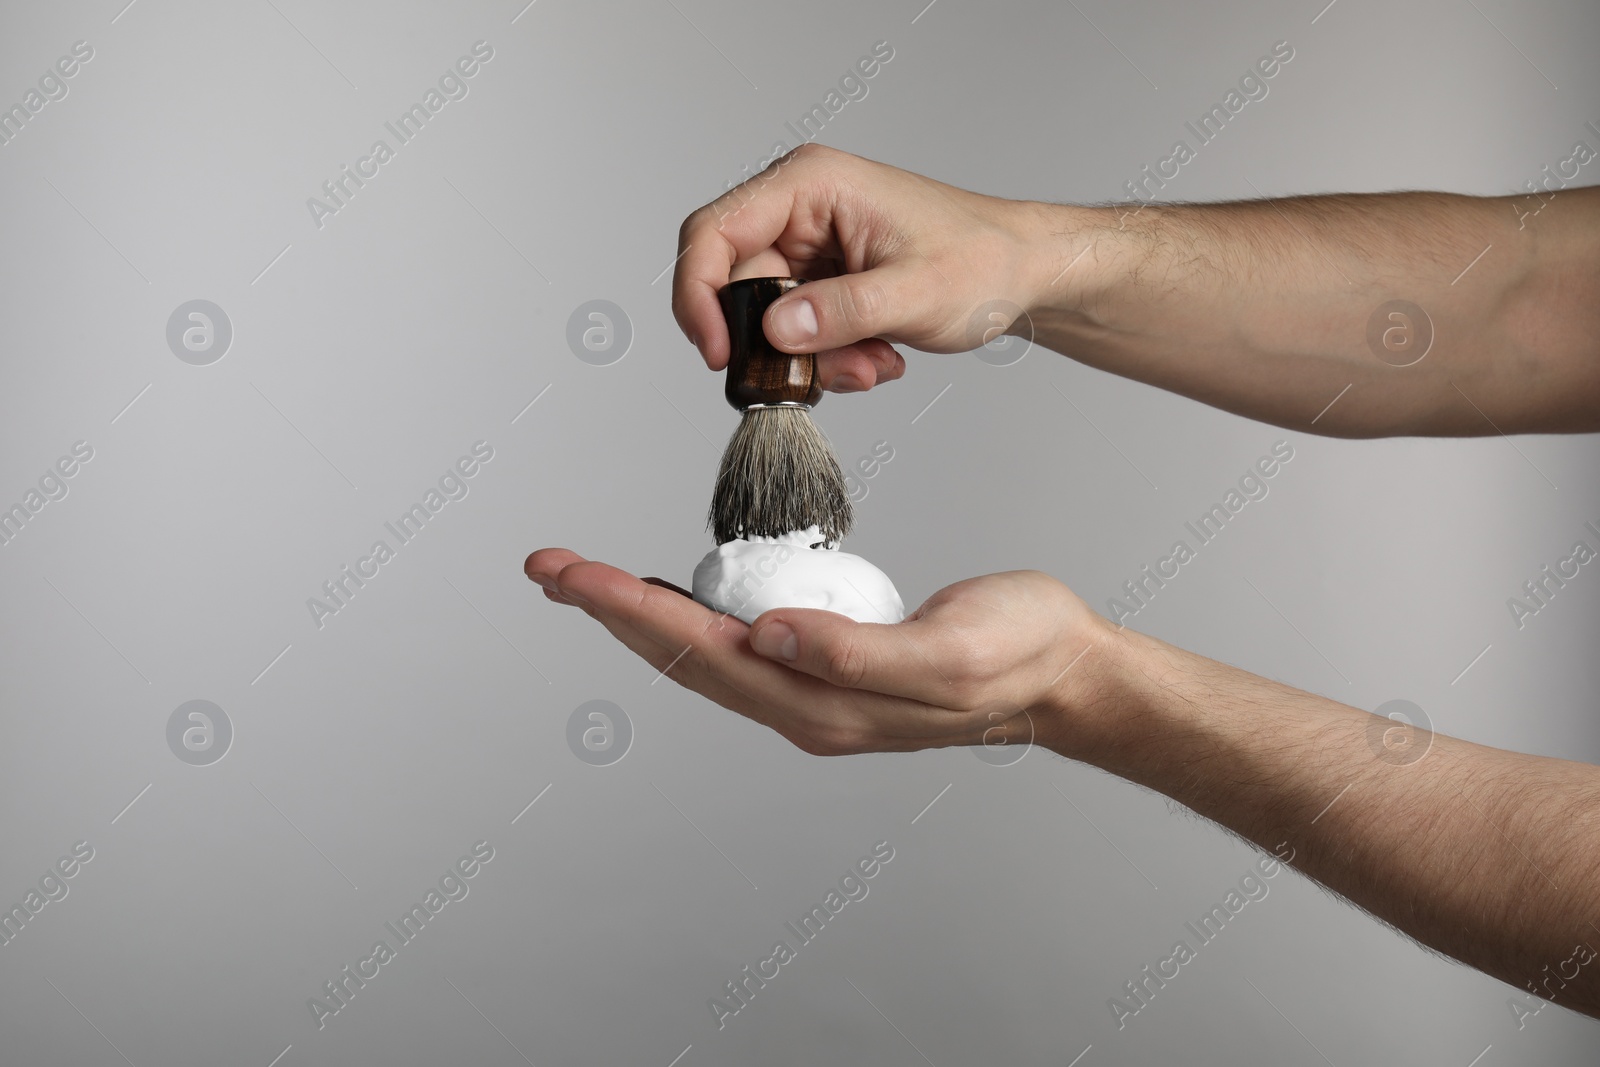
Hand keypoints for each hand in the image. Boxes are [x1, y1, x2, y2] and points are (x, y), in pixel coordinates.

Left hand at [524, 547, 1107, 755]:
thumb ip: (858, 651)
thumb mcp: (950, 651)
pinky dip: (688, 619)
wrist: (1063, 673)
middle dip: (610, 612)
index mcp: (824, 703)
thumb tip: (768, 635)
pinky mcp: (826, 673)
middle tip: (549, 568)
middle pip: (684, 657)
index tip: (571, 573)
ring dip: (639, 618)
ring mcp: (813, 696)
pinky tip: (671, 602)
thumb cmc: (1018, 651)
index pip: (701, 650)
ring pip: (702, 656)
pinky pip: (736, 650)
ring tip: (586, 583)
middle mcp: (804, 707)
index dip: (628, 610)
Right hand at [672, 143, 1049, 394]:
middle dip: (777, 344)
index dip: (701, 295)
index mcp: (812, 184)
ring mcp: (809, 246)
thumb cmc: (984, 260)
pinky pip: (796, 330)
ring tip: (872, 363)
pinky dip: (829, 358)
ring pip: (767, 318)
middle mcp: (800, 209)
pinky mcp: (822, 279)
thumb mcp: (915, 292)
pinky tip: (875, 357)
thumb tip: (776, 332)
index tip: (719, 353)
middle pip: (736, 285)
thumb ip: (841, 313)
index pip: (715, 232)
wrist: (1023, 273)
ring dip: (812, 358)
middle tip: (822, 374)